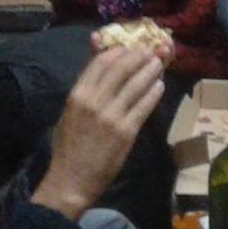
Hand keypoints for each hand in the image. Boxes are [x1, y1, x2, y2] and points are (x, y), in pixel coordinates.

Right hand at [32, 46, 166, 219]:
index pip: (101, 62)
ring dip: (150, 71)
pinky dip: (153, 93)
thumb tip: (100, 72)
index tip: (130, 47)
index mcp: (77, 95)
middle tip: (150, 52)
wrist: (71, 180)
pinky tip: (159, 86)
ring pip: (136, 85)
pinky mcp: (126, 132)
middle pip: (121, 68)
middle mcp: (94, 101)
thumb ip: (85, 93)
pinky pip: (144, 106)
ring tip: (159, 64)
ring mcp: (112, 116)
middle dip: (138, 56)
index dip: (118, 51)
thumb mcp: (69, 114)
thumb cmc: (68, 148)